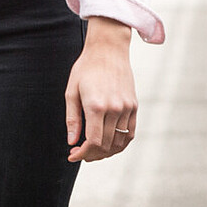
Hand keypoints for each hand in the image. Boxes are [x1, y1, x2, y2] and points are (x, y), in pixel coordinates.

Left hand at [66, 18, 137, 161]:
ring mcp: (127, 109)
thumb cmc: (85, 69)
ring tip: (93, 152)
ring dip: (107, 152)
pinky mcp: (134, 107)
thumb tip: (72, 141)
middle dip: (92, 154)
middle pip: (106, 145)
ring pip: (120, 142)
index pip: (93, 141)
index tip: (73, 155)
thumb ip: (72, 118)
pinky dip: (121, 144)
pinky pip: (130, 133)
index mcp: (96, 106)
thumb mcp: (71, 91)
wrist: (108, 51)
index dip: (83, 153)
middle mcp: (115, 109)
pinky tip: (109, 145)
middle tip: (80, 154)